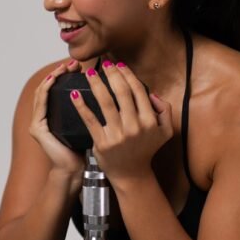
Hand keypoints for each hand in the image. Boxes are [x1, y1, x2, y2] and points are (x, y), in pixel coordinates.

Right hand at [29, 59, 85, 175]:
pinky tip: (53, 80)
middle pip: (49, 87)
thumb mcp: (90, 125)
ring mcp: (38, 122)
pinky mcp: (37, 128)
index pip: (58, 89)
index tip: (81, 66)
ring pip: (42, 92)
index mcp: (55, 115)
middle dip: (60, 72)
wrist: (75, 171)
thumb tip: (112, 92)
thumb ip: (94, 111)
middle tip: (73, 63)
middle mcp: (44, 116)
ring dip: (52, 77)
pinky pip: (41, 104)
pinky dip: (46, 90)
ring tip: (64, 67)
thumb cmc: (85, 150)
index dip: (67, 75)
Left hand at [70, 61, 173, 180]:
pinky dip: (81, 106)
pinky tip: (74, 95)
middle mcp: (134, 127)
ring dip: (96, 85)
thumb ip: (165, 111)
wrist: (132, 175)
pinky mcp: (102, 142)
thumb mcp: (165, 132)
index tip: (119, 64)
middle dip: (112, 74)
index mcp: (149, 121)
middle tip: (104, 63)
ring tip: (89, 73)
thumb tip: (152, 94)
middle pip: (122, 93)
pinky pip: (90, 120)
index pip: (138, 91)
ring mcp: (118, 135)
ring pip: (106, 103)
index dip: (127, 74)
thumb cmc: (146, 150)